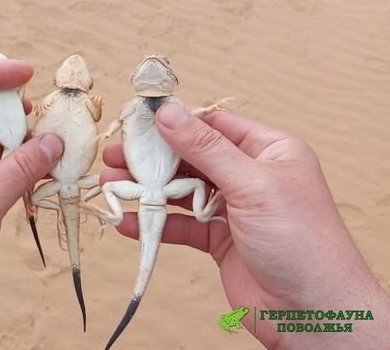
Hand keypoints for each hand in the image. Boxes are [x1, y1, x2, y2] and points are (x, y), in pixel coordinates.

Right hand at [101, 102, 389, 348]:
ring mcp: (233, 209)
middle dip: (153, 158)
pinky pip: (182, 226)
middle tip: (115, 156)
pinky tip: (130, 223)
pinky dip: (156, 224)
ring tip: (112, 186)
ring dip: (148, 190)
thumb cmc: (299, 239)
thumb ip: (206, 148)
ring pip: (182, 192)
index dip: (176, 123)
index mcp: (269, 151)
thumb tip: (168, 113)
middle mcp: (250, 176)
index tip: (138, 122)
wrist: (313, 312)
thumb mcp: (251, 183)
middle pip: (192, 158)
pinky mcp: (219, 240)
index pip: (214, 126)